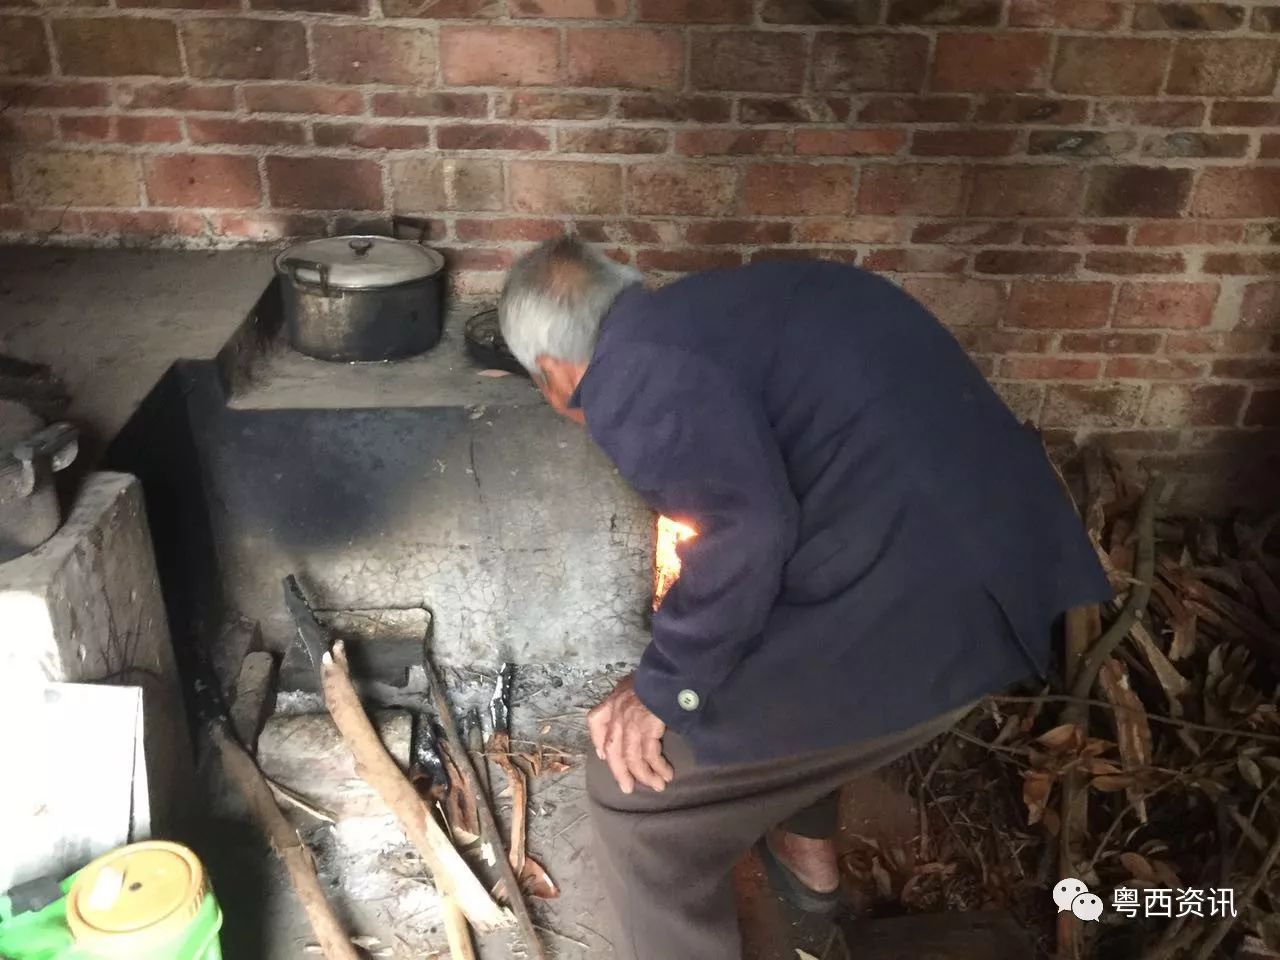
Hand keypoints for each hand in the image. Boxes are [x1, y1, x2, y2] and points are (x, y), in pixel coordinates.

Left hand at [587, 674, 674, 793]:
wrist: (666, 673)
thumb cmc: (652, 678)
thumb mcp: (632, 683)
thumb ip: (626, 698)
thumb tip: (628, 712)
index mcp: (611, 702)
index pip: (595, 721)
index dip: (598, 741)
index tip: (604, 756)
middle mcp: (617, 715)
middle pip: (613, 750)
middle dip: (620, 772)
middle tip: (627, 788)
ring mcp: (631, 723)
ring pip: (632, 757)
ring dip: (644, 775)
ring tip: (656, 786)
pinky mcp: (647, 729)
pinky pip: (650, 755)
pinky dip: (658, 767)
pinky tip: (666, 774)